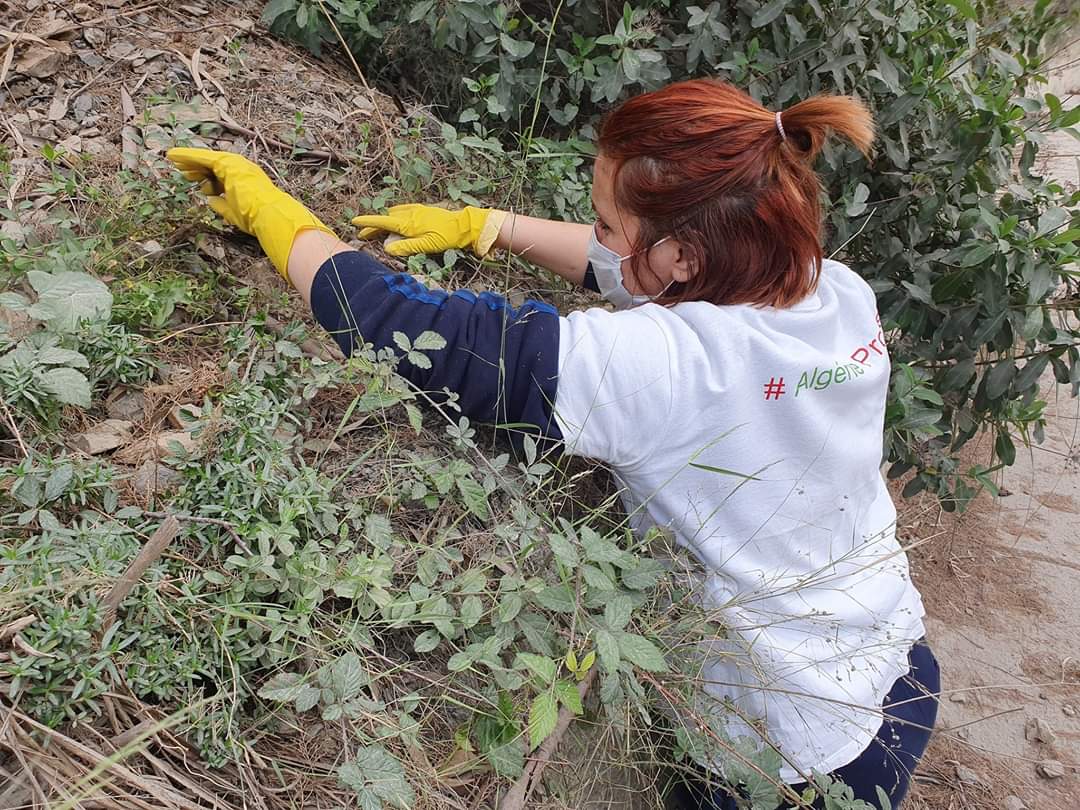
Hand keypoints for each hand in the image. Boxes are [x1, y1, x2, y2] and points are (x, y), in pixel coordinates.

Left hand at [166, 147, 333, 279]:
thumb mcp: (233, 212)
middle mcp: (240, 169)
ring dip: (189, 159)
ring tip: (173, 159)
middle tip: (180, 170)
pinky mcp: (227, 163)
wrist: (269, 214)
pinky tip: (174, 156)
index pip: (220, 175)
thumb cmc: (256, 217)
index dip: (206, 177)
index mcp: (244, 180)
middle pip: (213, 165)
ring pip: (206, 159)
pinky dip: (188, 156)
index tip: (193, 180)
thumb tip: (210, 200)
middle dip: (196, 167)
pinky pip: (203, 157)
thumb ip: (221, 205)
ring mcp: (235, 165)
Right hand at [352, 204, 505, 257]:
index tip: (354, 223)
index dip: (367, 223)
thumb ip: (407, 247)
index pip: (382, 223)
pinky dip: (394, 215)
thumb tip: (387, 248)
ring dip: (383, 221)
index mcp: (408, 224)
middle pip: (385, 220)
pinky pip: (403, 210)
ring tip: (375, 229)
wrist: (465, 224)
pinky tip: (395, 217)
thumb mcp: (427, 246)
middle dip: (373, 226)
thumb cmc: (447, 237)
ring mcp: (416, 210)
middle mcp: (409, 214)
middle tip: (362, 234)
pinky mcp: (423, 209)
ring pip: (393, 215)